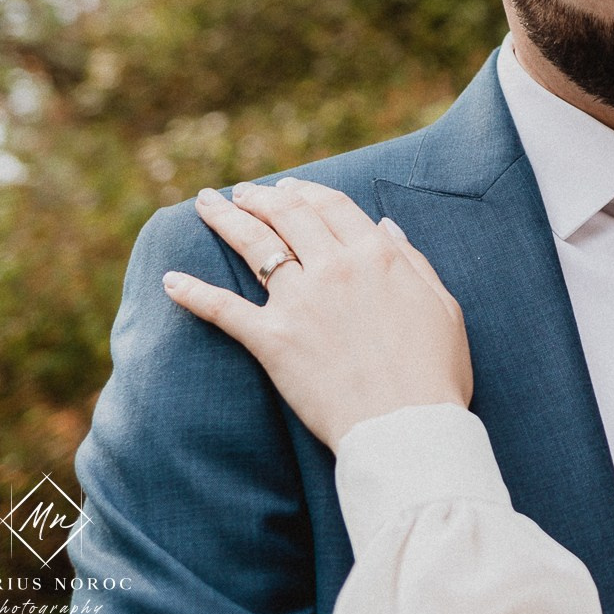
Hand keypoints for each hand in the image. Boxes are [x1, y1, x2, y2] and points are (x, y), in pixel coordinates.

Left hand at [165, 178, 472, 451]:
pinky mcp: (272, 340)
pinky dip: (193, 293)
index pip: (333, 206)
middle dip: (261, 197)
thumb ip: (414, 260)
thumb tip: (386, 226)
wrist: (407, 425)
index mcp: (378, 256)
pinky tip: (170, 280)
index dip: (307, 191)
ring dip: (226, 219)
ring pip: (254, 246)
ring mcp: (300, 302)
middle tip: (243, 192)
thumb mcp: (443, 306)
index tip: (290, 188)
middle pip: (289, 215)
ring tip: (207, 204)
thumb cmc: (434, 372)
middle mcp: (335, 268)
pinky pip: (223, 309)